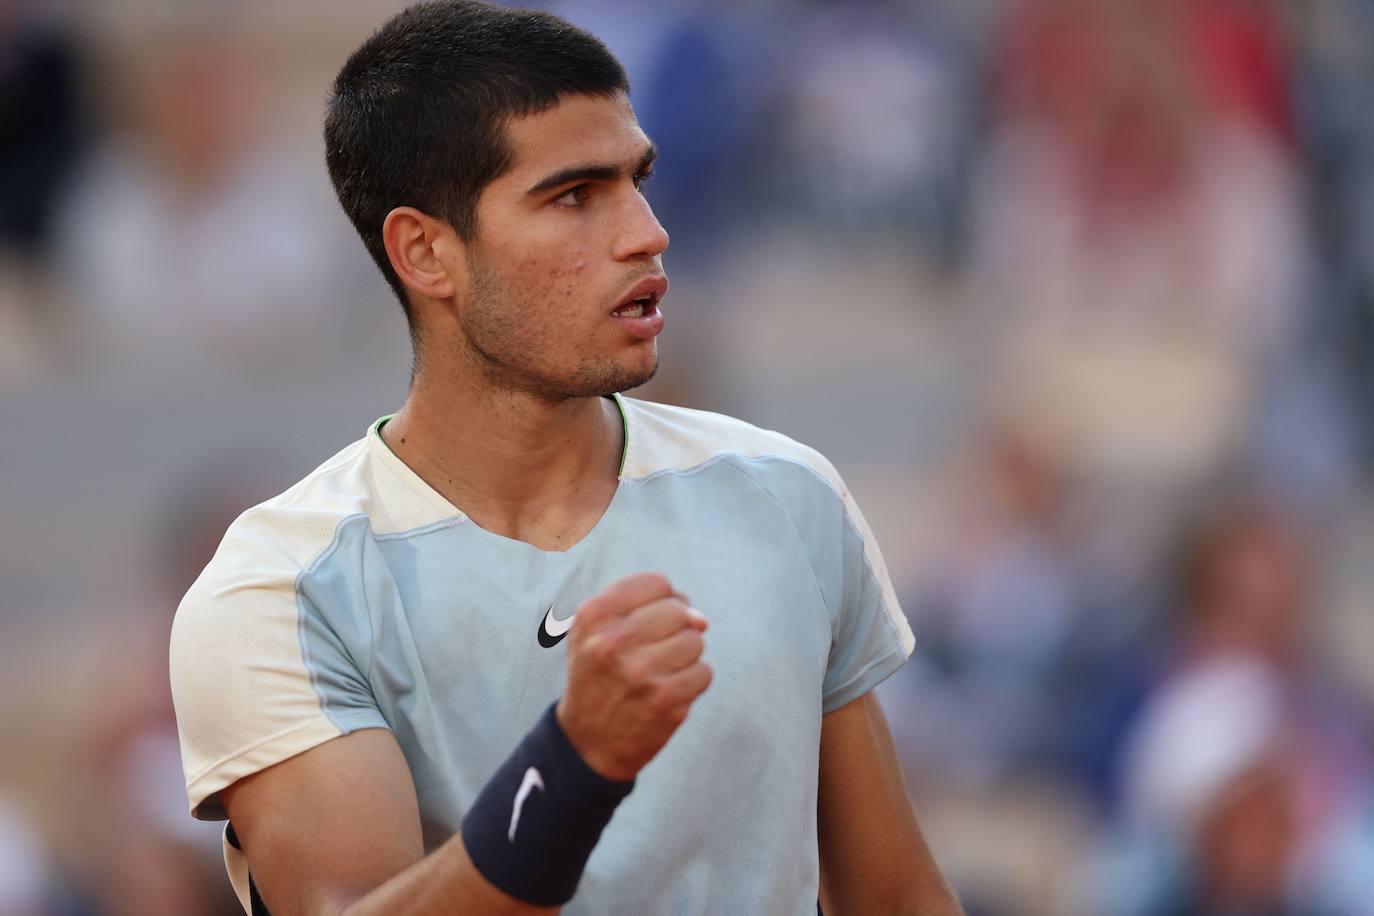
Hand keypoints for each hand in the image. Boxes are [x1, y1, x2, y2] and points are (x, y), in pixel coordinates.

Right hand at [556, 573, 711, 780]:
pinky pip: (704, 672)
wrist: (588, 743)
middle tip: (653, 651)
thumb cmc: (599, 676)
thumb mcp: (594, 631)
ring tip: (657, 673)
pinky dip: (692, 682)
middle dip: (675, 628)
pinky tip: (667, 692)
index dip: (662, 600)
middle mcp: (613, 642)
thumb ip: (645, 607)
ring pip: (695, 640)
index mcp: (593, 616)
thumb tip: (701, 619)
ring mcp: (641, 673)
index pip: (656, 584)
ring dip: (684, 656)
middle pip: (678, 610)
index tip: (650, 621)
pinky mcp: (666, 701)